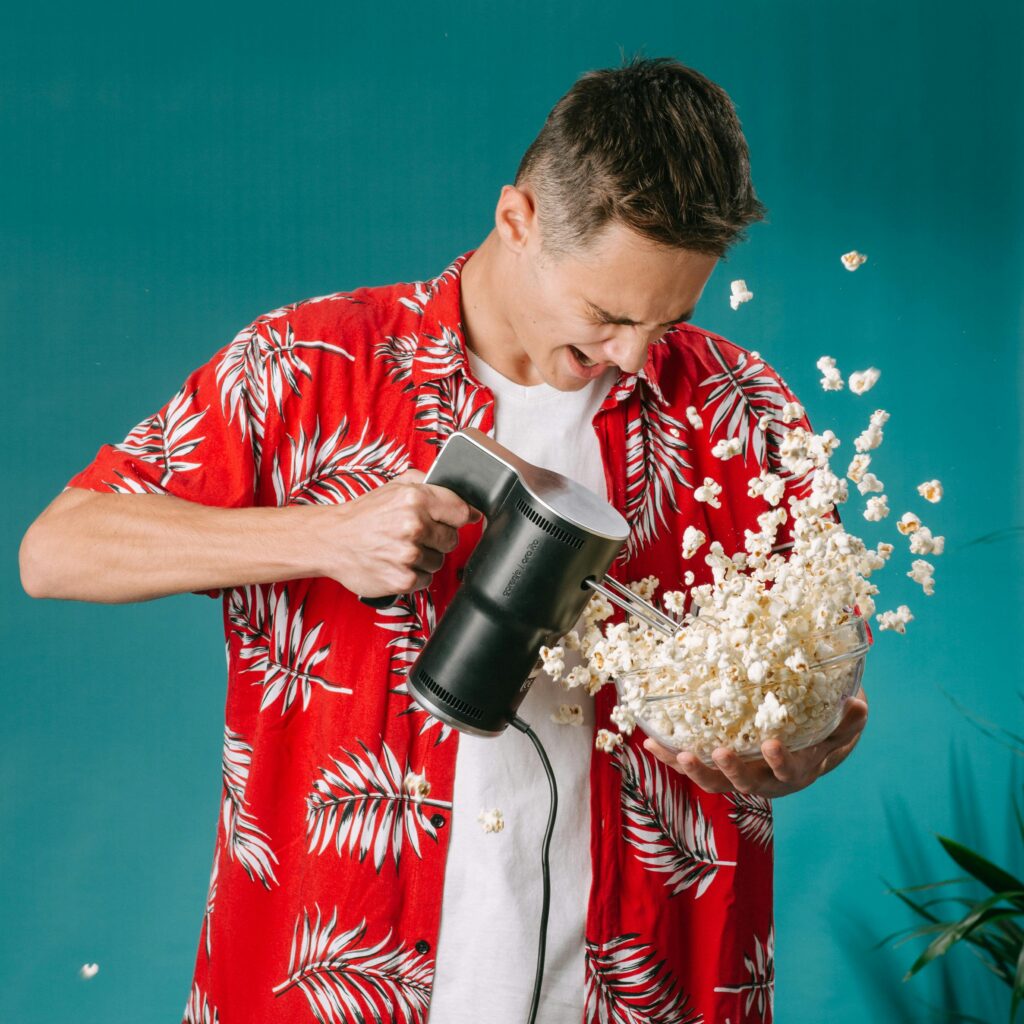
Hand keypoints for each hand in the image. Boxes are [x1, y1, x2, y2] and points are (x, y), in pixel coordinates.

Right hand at [323, 468, 481, 597]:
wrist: (331, 540)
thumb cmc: (364, 514)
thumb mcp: (394, 485)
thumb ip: (427, 483)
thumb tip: (461, 496)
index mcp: (415, 498)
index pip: (461, 511)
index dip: (461, 517)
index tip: (460, 520)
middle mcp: (414, 526)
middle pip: (452, 539)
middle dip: (438, 538)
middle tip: (416, 535)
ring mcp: (408, 554)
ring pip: (439, 561)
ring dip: (425, 558)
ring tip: (401, 549)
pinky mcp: (403, 579)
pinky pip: (426, 579)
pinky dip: (413, 575)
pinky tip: (396, 563)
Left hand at [642, 687, 868, 798]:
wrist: (800, 757)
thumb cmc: (819, 737)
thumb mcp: (836, 730)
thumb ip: (847, 721)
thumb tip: (858, 703)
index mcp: (795, 772)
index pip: (787, 772)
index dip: (779, 762)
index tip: (771, 744)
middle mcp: (764, 782)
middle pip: (745, 784)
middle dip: (730, 770)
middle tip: (717, 752)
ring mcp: (738, 779)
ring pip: (714, 783)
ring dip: (693, 770)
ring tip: (676, 751)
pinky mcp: (717, 771)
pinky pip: (692, 766)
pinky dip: (671, 758)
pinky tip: (651, 742)